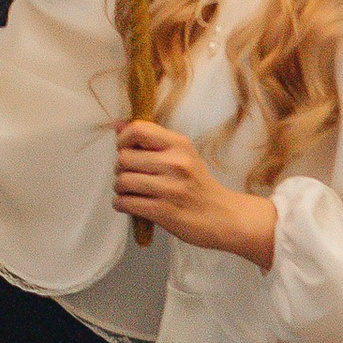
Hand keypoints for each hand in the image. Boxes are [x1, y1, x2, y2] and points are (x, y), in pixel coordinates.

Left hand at [112, 120, 277, 270]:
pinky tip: (130, 204)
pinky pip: (126, 203)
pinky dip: (121, 204)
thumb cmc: (198, 185)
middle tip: (129, 176)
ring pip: (122, 181)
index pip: (138, 130)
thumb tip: (118, 125)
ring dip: (120, 189)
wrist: (223, 217)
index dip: (123, 139)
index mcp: (180, 145)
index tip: (125, 149)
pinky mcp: (164, 212)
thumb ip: (152, 140)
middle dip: (120, 169)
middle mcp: (176, 163)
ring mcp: (170, 188)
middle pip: (124, 158)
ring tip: (130, 192)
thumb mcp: (183, 155)